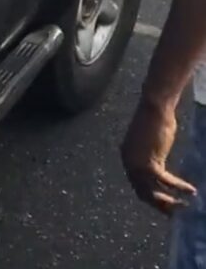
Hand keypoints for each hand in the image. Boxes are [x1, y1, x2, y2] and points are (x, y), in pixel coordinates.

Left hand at [121, 97, 195, 214]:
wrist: (155, 105)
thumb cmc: (155, 119)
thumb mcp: (150, 142)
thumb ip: (151, 158)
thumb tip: (159, 174)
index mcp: (126, 157)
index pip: (137, 185)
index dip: (152, 197)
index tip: (167, 204)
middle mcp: (128, 163)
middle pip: (143, 193)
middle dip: (160, 205)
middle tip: (176, 213)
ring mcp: (137, 165)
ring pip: (153, 192)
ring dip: (170, 201)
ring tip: (185, 206)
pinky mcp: (150, 163)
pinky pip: (166, 181)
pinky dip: (178, 188)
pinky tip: (191, 190)